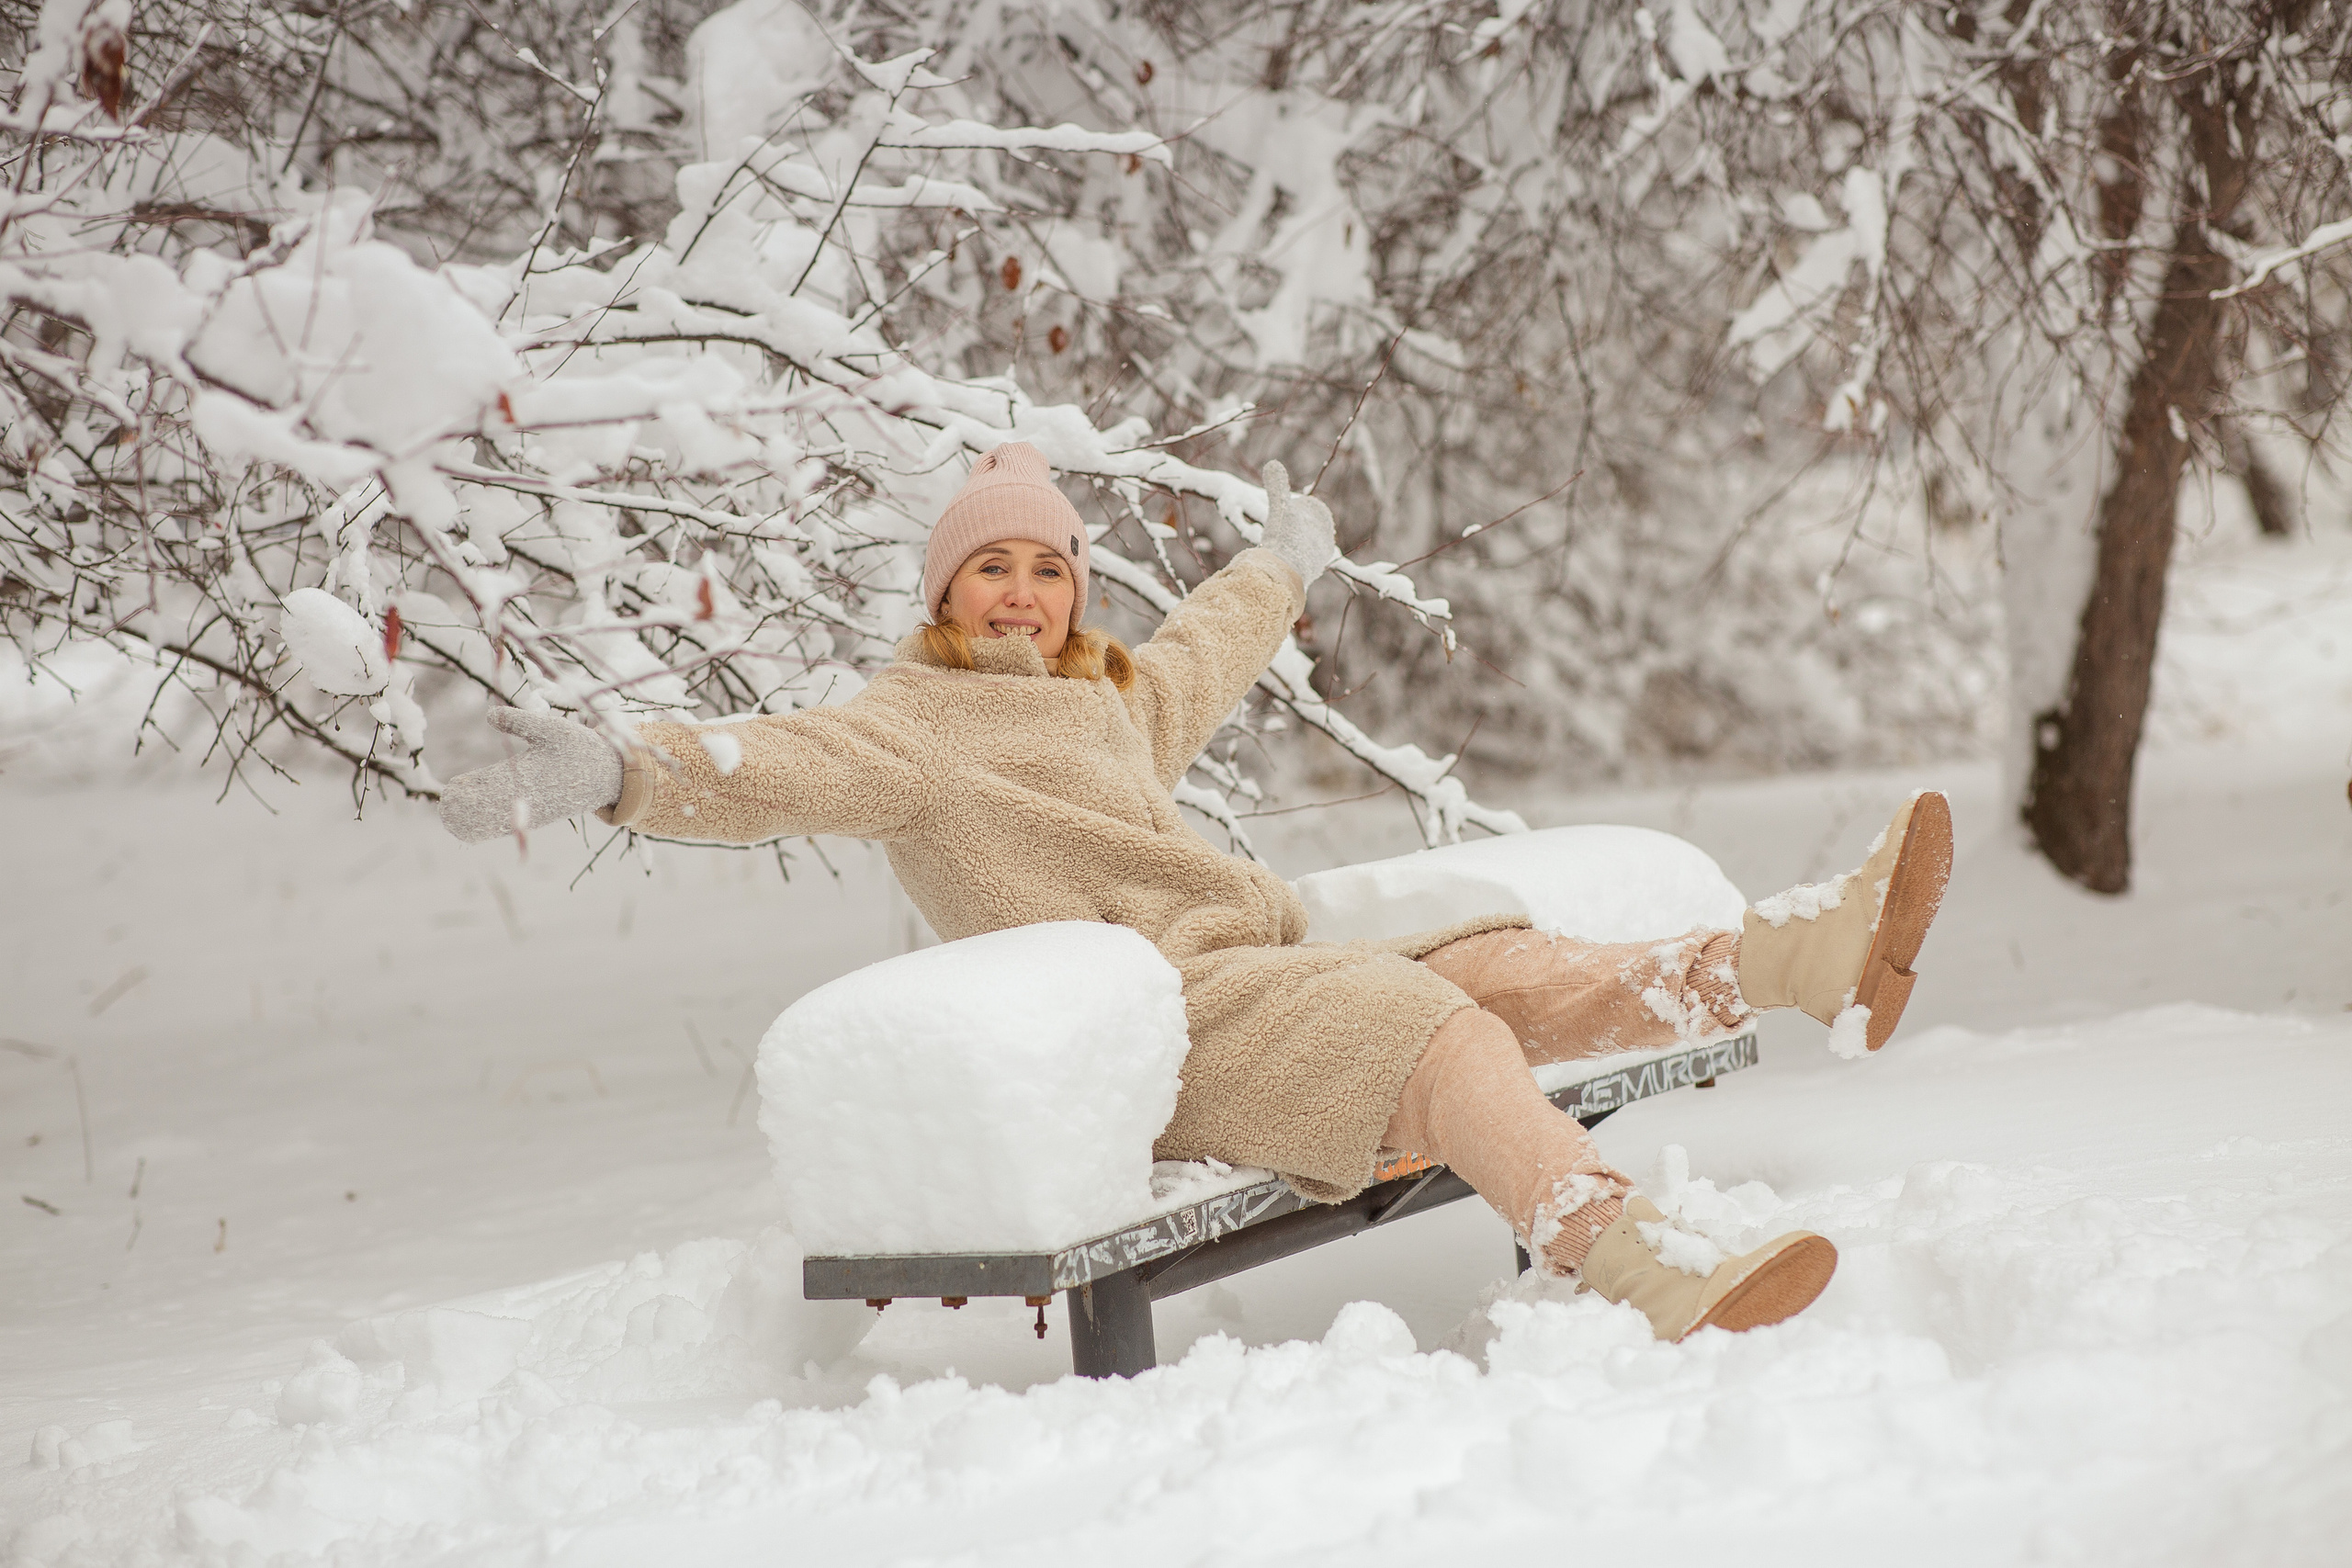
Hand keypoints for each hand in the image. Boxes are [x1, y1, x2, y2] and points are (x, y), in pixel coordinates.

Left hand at [436, 707, 624, 842]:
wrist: (609, 776)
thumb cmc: (580, 748)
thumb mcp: (551, 729)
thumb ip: (519, 721)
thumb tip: (489, 714)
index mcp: (528, 779)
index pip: (488, 791)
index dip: (467, 792)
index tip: (451, 789)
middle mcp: (528, 800)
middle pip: (487, 812)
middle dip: (465, 808)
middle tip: (445, 802)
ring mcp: (532, 812)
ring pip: (496, 822)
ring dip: (474, 817)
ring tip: (453, 810)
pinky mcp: (537, 816)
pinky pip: (508, 824)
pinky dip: (488, 821)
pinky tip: (474, 817)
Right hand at [1259, 460, 1339, 589]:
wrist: (1286, 574)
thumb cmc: (1284, 537)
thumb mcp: (1279, 506)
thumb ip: (1277, 485)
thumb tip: (1272, 463)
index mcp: (1322, 520)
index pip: (1302, 508)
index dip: (1286, 511)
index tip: (1278, 520)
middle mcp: (1325, 538)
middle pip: (1301, 526)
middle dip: (1289, 528)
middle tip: (1275, 535)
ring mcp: (1320, 556)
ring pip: (1299, 543)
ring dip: (1288, 543)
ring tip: (1276, 547)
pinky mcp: (1312, 571)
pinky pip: (1298, 560)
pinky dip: (1288, 558)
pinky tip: (1280, 560)